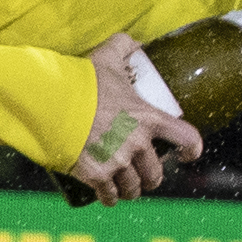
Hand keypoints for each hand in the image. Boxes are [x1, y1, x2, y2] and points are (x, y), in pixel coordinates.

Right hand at [79, 36, 204, 199]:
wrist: (49, 102)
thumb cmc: (80, 80)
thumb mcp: (107, 56)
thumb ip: (125, 46)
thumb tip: (138, 43)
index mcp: (149, 118)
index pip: (187, 138)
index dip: (192, 150)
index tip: (188, 155)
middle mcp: (138, 143)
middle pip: (156, 172)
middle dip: (151, 177)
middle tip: (145, 174)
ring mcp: (117, 161)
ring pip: (134, 187)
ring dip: (132, 190)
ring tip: (128, 188)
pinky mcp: (96, 175)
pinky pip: (109, 194)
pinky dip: (110, 198)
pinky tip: (109, 198)